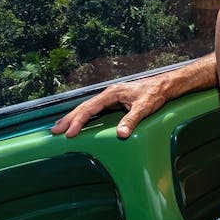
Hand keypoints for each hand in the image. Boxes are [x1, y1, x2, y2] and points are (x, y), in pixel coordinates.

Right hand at [51, 77, 167, 138]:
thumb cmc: (155, 93)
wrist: (164, 85)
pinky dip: (85, 116)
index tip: (70, 132)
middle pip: (84, 107)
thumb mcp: (144, 107)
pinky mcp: (114, 102)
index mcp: (112, 93)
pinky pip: (95, 110)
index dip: (78, 121)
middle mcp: (109, 94)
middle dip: (69, 119)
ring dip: (74, 118)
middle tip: (55, 131)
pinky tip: (79, 123)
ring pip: (88, 108)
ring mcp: (111, 97)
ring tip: (61, 128)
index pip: (90, 108)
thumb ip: (132, 120)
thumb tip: (121, 134)